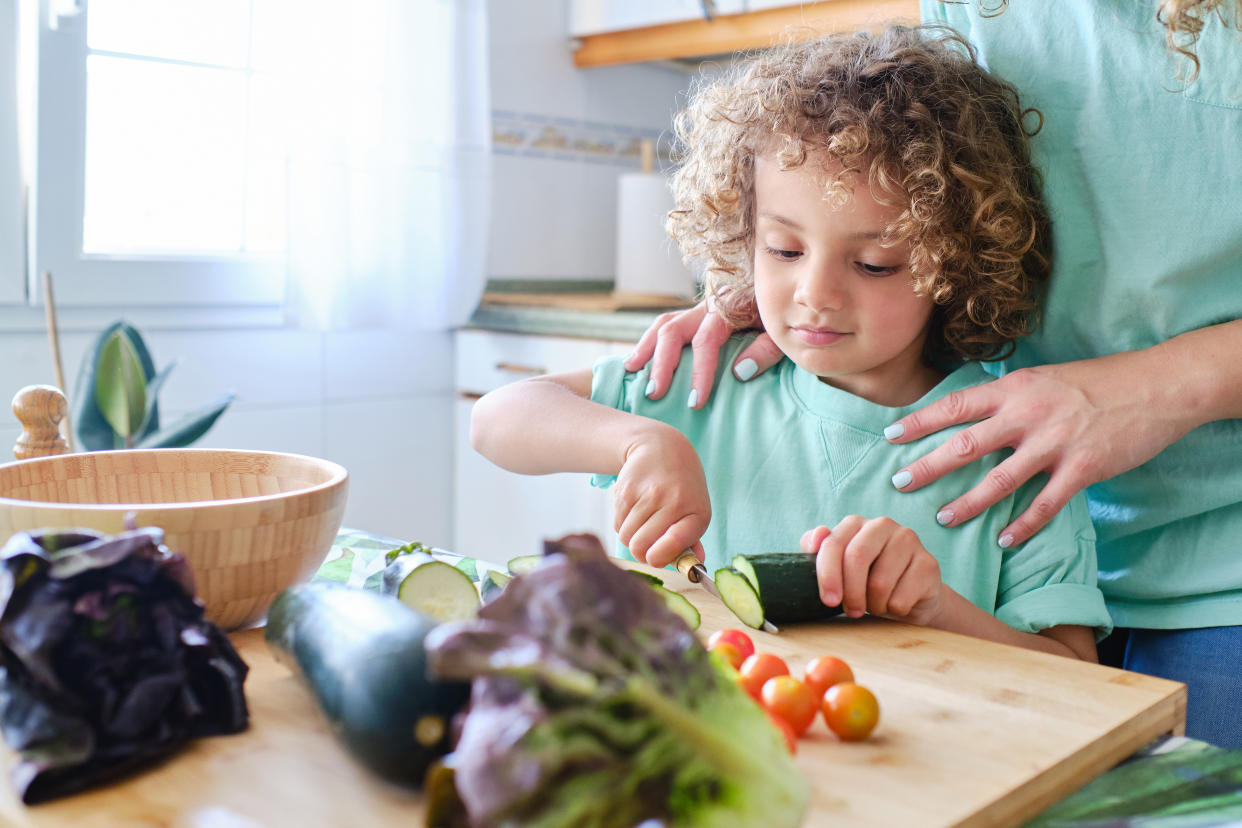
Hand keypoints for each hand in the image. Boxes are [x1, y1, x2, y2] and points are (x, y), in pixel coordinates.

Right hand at [613, 424, 710, 568]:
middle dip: (640, 552)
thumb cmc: (682, 486)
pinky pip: (617, 523)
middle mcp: (673, 502)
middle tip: (645, 547)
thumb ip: (691, 540)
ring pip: (626, 537)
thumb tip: (694, 566)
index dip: (660, 558)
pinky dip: (622, 525)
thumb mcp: (695, 509)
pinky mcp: (626, 490)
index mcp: (696, 512)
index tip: (655, 559)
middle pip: (641, 546)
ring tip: (641, 524)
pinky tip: (633, 511)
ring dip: (630, 538)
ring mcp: (648, 494)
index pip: (675, 543)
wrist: (661, 447)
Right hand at [623, 301, 782, 407]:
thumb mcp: (785, 334)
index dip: (700, 372)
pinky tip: (638, 361)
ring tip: (631, 372)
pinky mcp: (697, 315)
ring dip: (646, 349)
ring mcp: (700, 308)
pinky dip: (649, 343)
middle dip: (662, 364)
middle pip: (673, 330)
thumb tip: (738, 373)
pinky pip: (666, 325)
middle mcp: (709, 305)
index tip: (695, 402)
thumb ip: (766, 350)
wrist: (790, 294)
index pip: (706, 341)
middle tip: (655, 394)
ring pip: (663, 323)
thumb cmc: (788, 318)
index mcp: (731, 308)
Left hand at [802, 517, 943, 625]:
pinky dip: (893, 610)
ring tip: (875, 605)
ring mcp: (909, 541)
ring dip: (873, 604)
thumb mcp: (837, 568)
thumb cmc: (865, 582)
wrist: (909, 599)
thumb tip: (817, 535)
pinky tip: (896, 604)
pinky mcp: (928, 563)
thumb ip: (818, 550)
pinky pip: (901, 598)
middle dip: (850, 592)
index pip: (833, 544)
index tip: (828, 601)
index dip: (827, 575)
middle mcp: (883, 525)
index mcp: (855, 523)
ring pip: (880, 582)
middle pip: (857, 557)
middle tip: (852, 612)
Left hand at [884, 355, 1195, 546]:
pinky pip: (1045, 504)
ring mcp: (1055, 443)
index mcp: (1014, 389)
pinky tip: (1005, 541)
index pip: (955, 405)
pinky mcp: (1083, 468)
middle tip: (900, 483)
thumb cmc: (1097, 382)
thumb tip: (973, 414)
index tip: (890, 436)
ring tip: (943, 518)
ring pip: (999, 481)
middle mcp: (1028, 414)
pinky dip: (1024, 526)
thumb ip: (1010, 398)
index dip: (920, 421)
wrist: (1157, 386)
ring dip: (967, 503)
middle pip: (966, 444)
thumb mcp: (1044, 379)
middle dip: (928, 466)